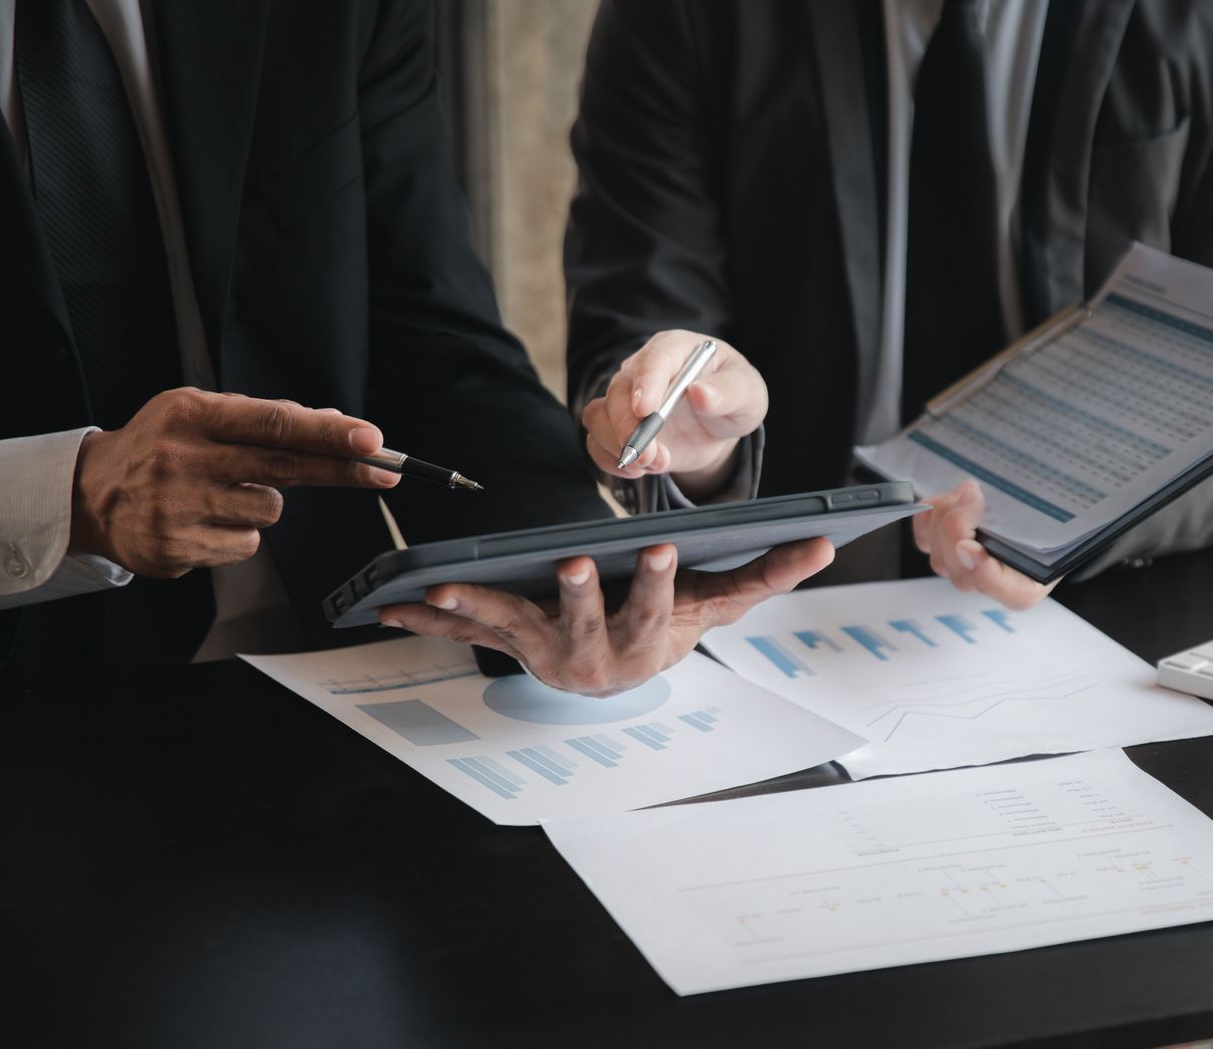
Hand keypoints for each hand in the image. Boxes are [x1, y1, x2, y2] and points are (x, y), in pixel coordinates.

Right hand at [70, 387, 400, 576]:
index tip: (370, 439)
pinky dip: (237, 535)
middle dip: (341, 469)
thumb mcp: (201, 414)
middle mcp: (184, 460)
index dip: (327, 434)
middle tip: (385, 471)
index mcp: (192, 416)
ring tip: (220, 494)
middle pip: (283, 467)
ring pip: (269, 512)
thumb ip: (264, 418)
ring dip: (262, 505)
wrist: (90, 495)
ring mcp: (179, 509)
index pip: (274, 423)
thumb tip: (335, 425)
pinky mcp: (177, 551)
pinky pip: (245, 546)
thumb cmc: (159, 446)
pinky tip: (204, 521)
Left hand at [379, 538, 835, 695]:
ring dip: (477, 607)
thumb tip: (825, 543)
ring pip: (511, 627)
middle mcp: (592, 658)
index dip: (661, 584)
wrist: (620, 670)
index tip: (664, 551)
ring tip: (444, 586)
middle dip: (579, 594)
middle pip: (585, 621)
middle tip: (574, 563)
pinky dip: (427, 617)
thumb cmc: (671, 627)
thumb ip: (769, 573)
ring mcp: (543, 652)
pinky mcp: (506, 642)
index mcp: (646, 642)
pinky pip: (464, 630)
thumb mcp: (720, 604)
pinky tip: (387, 605)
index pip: (659, 609)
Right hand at [582, 330, 765, 497]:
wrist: (717, 426)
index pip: (655, 358)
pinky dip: (611, 460)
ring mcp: (625, 398)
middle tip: (650, 455)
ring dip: (618, 445)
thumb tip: (702, 393)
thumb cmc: (733, 397)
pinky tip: (639, 471)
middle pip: (618, 390)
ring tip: (652, 464)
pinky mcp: (617, 426)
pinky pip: (597, 442)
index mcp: (676, 349)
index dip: (647, 382)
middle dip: (629, 426)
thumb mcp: (748, 393)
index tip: (646, 409)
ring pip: (599, 416)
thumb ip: (729, 391)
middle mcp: (643, 369)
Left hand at [911, 479, 1055, 609]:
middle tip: (974, 493)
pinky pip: (925, 542)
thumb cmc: (1055, 524)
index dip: (981, 571)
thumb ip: (1048, 524)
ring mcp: (964, 570)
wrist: (1044, 515)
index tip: (971, 547)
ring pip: (939, 555)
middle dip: (959, 526)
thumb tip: (1030, 506)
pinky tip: (941, 501)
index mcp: (1024, 588)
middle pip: (961, 571)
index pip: (1001, 592)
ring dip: (946, 517)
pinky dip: (926, 520)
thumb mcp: (1059, 528)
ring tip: (967, 490)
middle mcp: (991, 585)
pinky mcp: (945, 551)